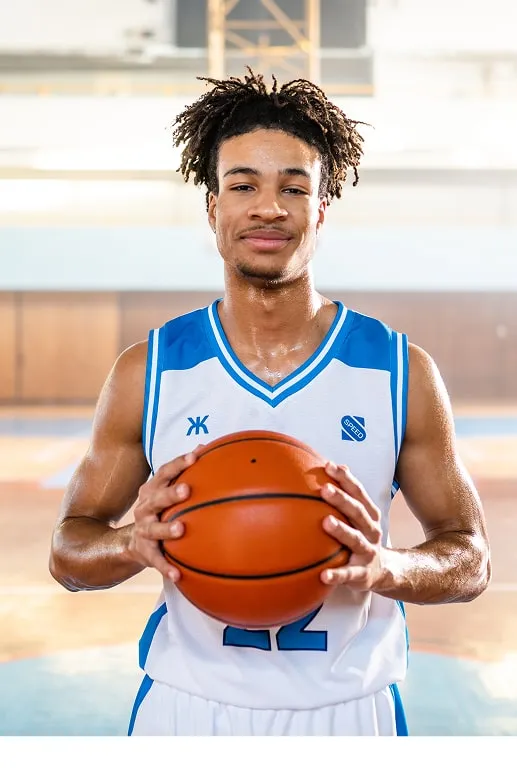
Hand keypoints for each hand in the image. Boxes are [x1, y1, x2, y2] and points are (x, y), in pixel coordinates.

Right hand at [129, 447, 202, 581]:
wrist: (132, 542)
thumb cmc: (160, 510)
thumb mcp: (167, 491)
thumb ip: (185, 473)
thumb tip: (209, 447)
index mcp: (153, 489)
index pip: (165, 472)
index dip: (179, 463)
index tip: (195, 456)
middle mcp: (145, 508)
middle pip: (157, 498)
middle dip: (170, 493)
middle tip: (186, 490)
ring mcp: (143, 530)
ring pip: (154, 529)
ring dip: (167, 529)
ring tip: (181, 529)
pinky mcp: (145, 552)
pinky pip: (156, 560)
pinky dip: (166, 567)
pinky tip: (178, 575)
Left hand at [319, 461, 382, 590]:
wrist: (384, 571)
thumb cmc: (363, 537)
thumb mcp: (361, 516)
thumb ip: (349, 494)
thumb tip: (336, 464)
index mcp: (370, 515)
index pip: (359, 493)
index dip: (346, 479)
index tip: (329, 466)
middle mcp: (371, 531)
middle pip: (357, 512)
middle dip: (342, 499)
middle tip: (325, 489)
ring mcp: (367, 552)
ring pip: (355, 539)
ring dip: (341, 530)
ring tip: (325, 522)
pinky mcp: (361, 573)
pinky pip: (348, 574)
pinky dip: (337, 575)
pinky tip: (323, 575)